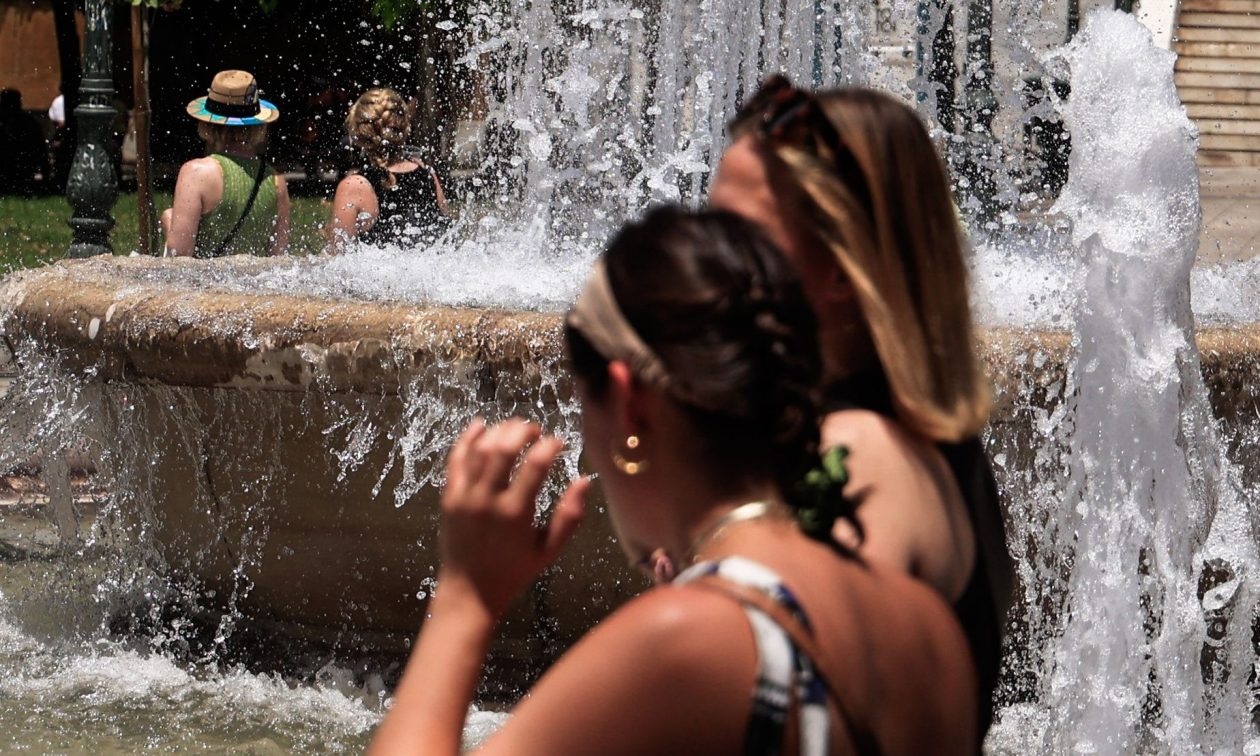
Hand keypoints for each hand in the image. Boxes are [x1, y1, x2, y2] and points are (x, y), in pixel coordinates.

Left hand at [436, 418, 588, 619]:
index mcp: (515, 513)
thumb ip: (569, 517)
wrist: (469, 592)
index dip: (550, 446)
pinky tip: (480, 425)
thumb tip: (585, 480)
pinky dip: (467, 439)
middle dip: (522, 431)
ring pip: (479, 449)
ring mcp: (464, 496)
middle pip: (503, 448)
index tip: (560, 442)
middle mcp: (487, 500)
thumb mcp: (549, 551)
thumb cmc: (513, 572)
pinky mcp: (448, 497)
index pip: (535, 465)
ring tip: (514, 427)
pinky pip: (455, 460)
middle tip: (536, 430)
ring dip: (498, 431)